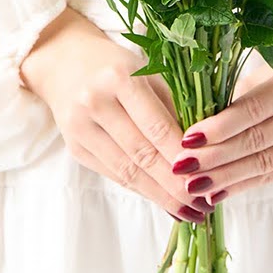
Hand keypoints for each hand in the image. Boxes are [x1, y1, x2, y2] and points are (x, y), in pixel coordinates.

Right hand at [19, 5, 211, 223]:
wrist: (64, 60)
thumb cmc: (117, 65)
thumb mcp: (149, 73)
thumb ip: (175, 106)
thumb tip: (204, 151)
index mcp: (120, 77)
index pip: (157, 126)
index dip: (182, 157)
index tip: (208, 178)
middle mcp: (95, 102)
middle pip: (141, 154)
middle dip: (174, 185)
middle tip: (203, 206)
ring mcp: (80, 127)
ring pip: (125, 171)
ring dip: (159, 196)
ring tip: (187, 212)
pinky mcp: (74, 147)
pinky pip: (113, 174)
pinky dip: (141, 190)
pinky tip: (162, 200)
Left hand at [170, 53, 272, 202]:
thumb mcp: (260, 76)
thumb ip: (233, 100)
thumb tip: (193, 137)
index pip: (254, 109)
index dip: (220, 127)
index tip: (187, 140)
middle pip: (258, 140)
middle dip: (216, 157)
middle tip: (182, 168)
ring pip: (265, 164)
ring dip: (225, 178)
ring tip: (194, 185)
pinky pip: (272, 177)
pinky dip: (242, 185)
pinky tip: (217, 192)